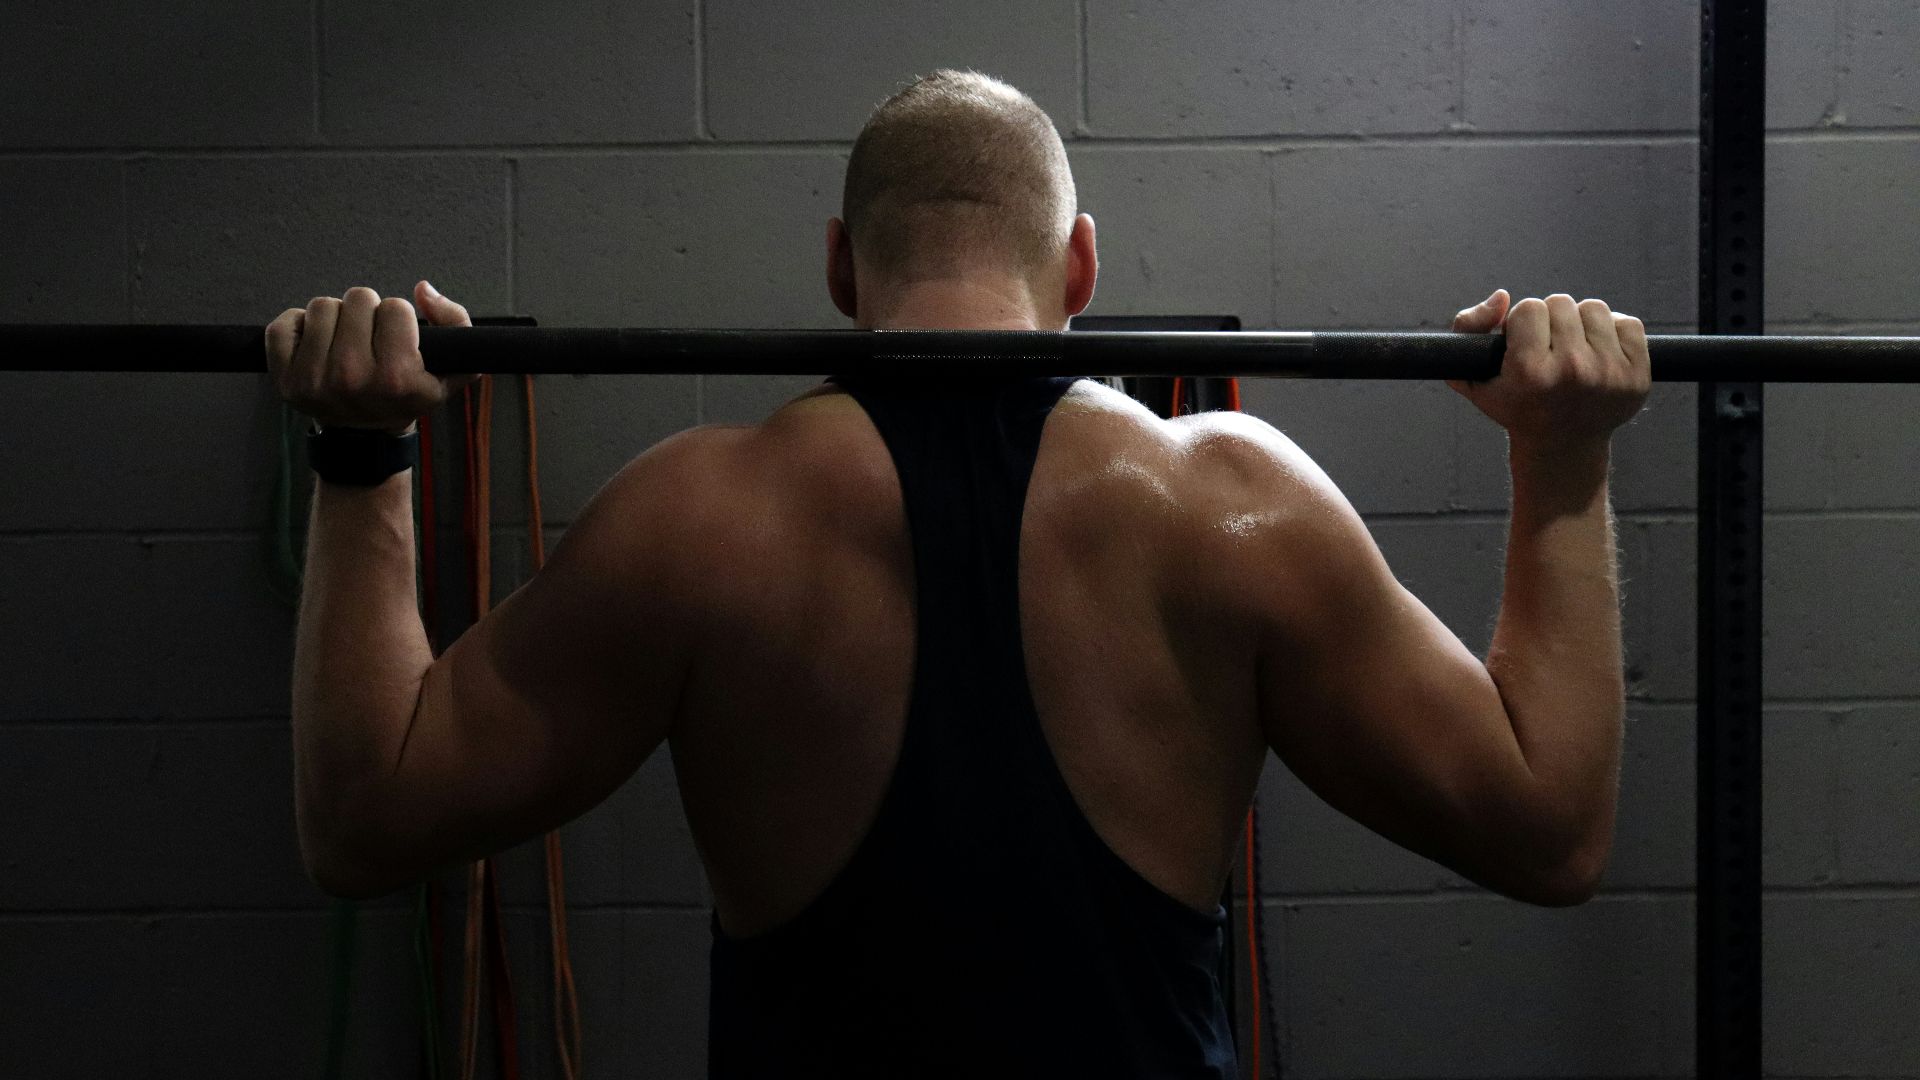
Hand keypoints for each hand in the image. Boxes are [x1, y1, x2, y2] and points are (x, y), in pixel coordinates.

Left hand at [265, 280, 478, 435]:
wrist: (365, 436)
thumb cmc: (406, 396)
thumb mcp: (452, 370)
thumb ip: (456, 322)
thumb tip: (423, 289)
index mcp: (397, 378)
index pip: (396, 307)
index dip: (399, 319)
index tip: (397, 341)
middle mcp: (354, 379)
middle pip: (358, 299)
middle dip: (366, 313)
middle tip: (369, 340)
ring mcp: (315, 380)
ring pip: (322, 306)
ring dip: (335, 319)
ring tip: (343, 343)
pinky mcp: (286, 379)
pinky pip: (284, 324)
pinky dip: (298, 327)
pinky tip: (316, 347)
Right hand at [1448, 289, 1651, 456]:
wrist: (1563, 445)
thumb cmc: (1516, 405)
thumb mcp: (1473, 376)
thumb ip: (1467, 327)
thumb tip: (1502, 297)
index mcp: (1531, 372)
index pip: (1529, 307)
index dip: (1522, 323)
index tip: (1524, 344)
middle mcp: (1572, 372)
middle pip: (1561, 303)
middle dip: (1552, 321)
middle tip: (1549, 349)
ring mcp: (1609, 374)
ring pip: (1595, 308)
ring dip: (1582, 324)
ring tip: (1574, 350)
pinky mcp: (1638, 376)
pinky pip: (1629, 323)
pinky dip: (1614, 332)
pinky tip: (1600, 353)